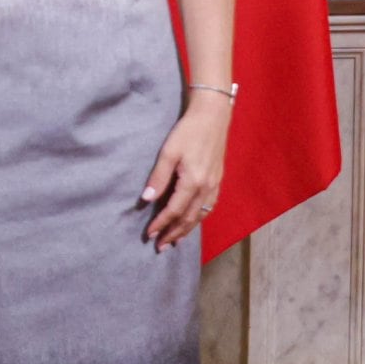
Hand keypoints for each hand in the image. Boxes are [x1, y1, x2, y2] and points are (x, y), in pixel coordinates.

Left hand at [141, 93, 234, 249]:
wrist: (213, 116)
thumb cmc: (188, 131)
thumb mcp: (168, 152)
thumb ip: (158, 177)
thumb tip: (146, 199)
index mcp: (193, 182)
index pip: (174, 211)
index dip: (161, 224)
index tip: (149, 235)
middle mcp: (206, 188)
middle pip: (188, 218)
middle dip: (174, 234)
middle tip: (160, 247)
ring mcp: (215, 185)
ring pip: (200, 215)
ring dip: (187, 230)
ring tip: (175, 240)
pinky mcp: (218, 180)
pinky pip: (209, 207)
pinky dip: (198, 218)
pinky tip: (193, 220)